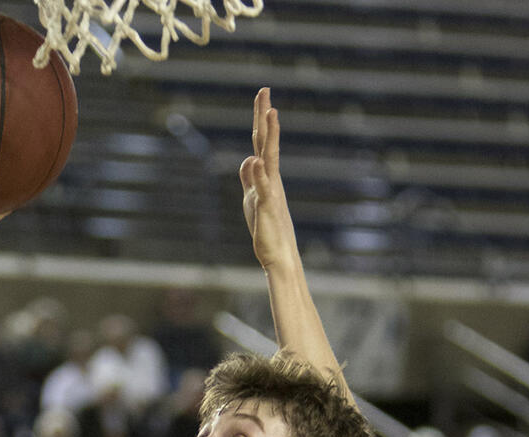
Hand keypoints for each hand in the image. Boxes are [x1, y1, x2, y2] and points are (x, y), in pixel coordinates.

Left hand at [239, 88, 300, 272]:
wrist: (279, 255)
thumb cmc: (267, 227)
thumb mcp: (252, 198)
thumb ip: (250, 178)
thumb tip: (249, 158)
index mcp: (267, 175)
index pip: (262, 142)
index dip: (261, 119)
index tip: (263, 94)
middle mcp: (271, 179)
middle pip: (266, 143)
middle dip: (265, 117)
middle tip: (265, 91)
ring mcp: (270, 192)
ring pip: (270, 159)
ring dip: (270, 137)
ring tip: (271, 113)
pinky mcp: (266, 209)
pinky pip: (263, 189)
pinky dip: (259, 174)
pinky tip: (255, 160)